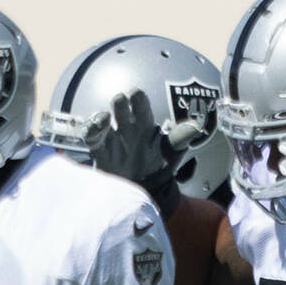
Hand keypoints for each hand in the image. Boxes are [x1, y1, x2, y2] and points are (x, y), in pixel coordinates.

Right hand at [85, 90, 195, 216]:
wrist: (146, 190)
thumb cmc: (159, 166)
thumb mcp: (172, 152)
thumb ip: (181, 138)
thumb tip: (195, 126)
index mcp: (144, 124)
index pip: (140, 104)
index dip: (137, 98)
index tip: (135, 94)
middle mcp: (127, 128)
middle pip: (120, 108)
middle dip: (119, 103)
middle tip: (120, 100)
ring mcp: (113, 139)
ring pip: (102, 122)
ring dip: (101, 118)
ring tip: (104, 118)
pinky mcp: (102, 153)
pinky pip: (92, 139)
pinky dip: (91, 133)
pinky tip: (94, 131)